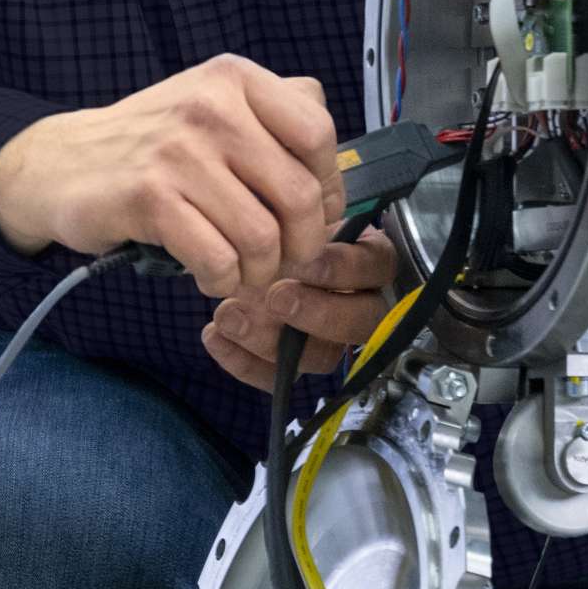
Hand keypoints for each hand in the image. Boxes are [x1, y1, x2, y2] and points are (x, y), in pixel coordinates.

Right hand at [0, 55, 339, 296]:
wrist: (61, 162)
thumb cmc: (150, 144)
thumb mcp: (212, 103)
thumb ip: (276, 116)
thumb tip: (336, 168)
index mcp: (234, 79)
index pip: (318, 134)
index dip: (327, 188)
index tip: (313, 216)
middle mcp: (210, 106)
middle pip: (298, 196)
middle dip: (301, 246)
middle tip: (283, 262)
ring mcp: (178, 151)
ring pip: (262, 237)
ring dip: (259, 273)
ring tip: (241, 272)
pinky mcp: (150, 197)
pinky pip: (217, 259)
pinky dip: (221, 281)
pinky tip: (208, 275)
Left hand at [202, 228, 398, 390]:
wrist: (255, 244)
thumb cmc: (285, 223)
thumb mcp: (296, 211)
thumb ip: (298, 219)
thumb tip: (285, 226)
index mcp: (371, 259)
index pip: (373, 268)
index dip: (341, 269)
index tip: (304, 260)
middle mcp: (361, 304)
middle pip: (359, 323)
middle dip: (315, 313)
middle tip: (276, 297)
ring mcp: (330, 340)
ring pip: (320, 357)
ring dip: (271, 340)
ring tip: (228, 315)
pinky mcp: (297, 363)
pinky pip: (279, 376)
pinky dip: (243, 363)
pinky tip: (214, 336)